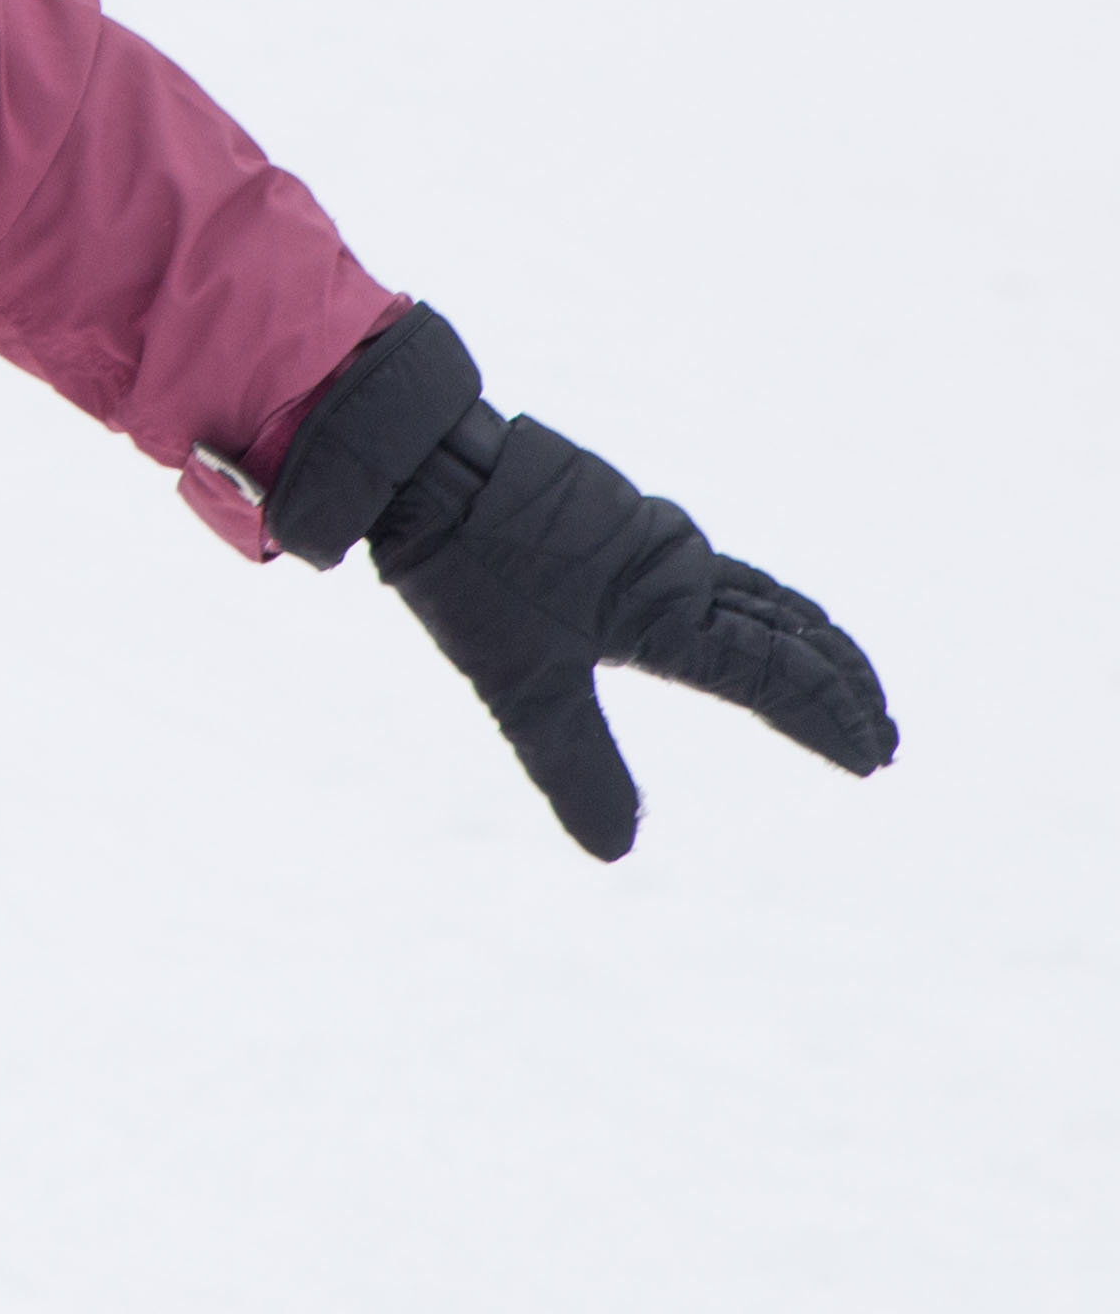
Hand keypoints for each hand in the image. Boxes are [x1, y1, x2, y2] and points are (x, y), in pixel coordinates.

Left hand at [267, 308, 895, 859]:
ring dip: (810, 642)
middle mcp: (682, 571)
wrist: (430, 460)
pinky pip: (720, 570)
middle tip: (883, 732)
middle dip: (840, 685)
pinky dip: (761, 605)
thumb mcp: (517, 683)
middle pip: (790, 633)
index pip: (776, 678)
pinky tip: (743, 610)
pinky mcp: (626, 522)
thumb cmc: (470, 568)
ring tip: (841, 675)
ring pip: (761, 595)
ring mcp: (656, 541)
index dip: (828, 720)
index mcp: (670, 615)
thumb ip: (574, 764)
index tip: (873, 758)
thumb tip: (618, 853)